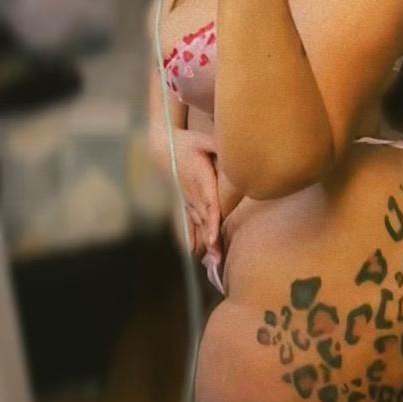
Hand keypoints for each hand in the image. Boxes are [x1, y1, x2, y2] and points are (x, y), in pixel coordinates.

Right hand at [152, 127, 221, 254]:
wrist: (164, 148)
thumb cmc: (188, 142)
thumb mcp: (205, 139)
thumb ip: (220, 146)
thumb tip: (238, 149)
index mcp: (200, 177)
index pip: (209, 202)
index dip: (212, 221)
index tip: (213, 237)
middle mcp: (193, 192)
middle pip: (205, 219)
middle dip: (211, 239)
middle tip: (217, 259)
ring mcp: (188, 198)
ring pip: (198, 223)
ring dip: (205, 242)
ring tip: (213, 261)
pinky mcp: (185, 201)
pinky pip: (189, 221)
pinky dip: (192, 236)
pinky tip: (194, 251)